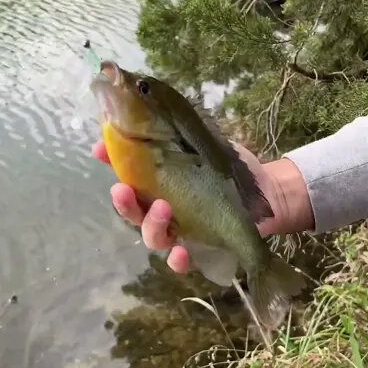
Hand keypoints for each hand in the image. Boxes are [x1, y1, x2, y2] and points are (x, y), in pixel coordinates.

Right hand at [91, 140, 312, 273]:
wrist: (265, 191)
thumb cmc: (224, 166)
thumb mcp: (197, 141)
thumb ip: (165, 132)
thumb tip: (137, 106)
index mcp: (155, 186)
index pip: (126, 181)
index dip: (112, 169)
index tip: (102, 154)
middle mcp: (160, 212)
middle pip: (133, 213)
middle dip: (125, 203)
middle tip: (123, 189)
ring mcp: (179, 232)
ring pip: (153, 237)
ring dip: (152, 225)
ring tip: (163, 208)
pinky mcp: (200, 250)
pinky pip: (182, 261)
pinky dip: (178, 259)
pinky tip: (182, 251)